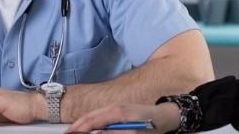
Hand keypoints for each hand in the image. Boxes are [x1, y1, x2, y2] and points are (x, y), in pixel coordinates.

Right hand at [65, 103, 179, 133]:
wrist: (165, 116)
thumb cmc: (153, 126)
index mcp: (117, 111)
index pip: (92, 121)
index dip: (79, 130)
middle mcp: (114, 106)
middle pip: (89, 116)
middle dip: (76, 127)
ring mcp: (116, 107)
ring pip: (93, 115)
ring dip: (81, 124)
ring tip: (72, 133)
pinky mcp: (118, 110)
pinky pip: (99, 116)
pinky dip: (90, 122)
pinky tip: (86, 129)